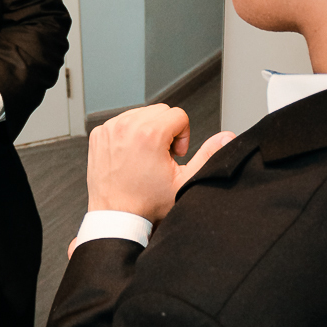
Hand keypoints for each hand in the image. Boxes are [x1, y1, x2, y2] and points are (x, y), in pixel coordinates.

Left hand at [86, 104, 233, 225]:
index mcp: (149, 134)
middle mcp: (127, 126)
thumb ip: (209, 155)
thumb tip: (227, 137)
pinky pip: (121, 121)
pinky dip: (129, 134)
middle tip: (161, 157)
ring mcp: (110, 129)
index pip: (179, 115)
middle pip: (160, 111)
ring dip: (147, 130)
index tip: (174, 156)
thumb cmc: (147, 203)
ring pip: (140, 113)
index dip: (183, 136)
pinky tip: (131, 156)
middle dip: (166, 131)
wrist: (117, 216)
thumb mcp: (185, 181)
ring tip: (145, 157)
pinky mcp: (99, 134)